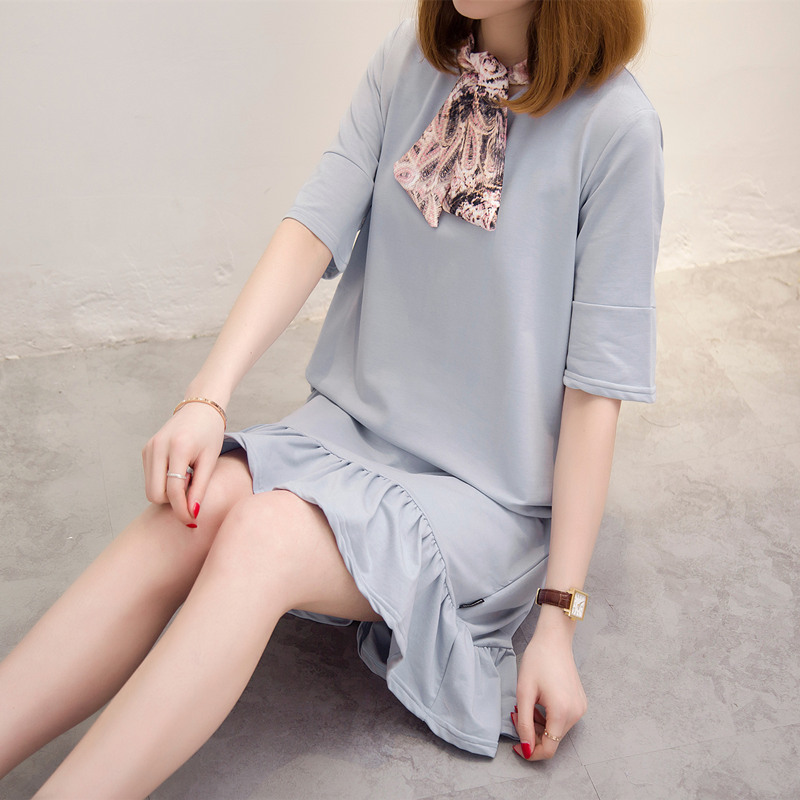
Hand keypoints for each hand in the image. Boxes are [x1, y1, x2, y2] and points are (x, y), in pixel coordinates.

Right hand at [141, 401, 225, 524]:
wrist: (200, 409)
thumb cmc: (210, 434)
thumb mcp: (210, 461)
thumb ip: (200, 487)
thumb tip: (192, 514)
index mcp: (178, 447)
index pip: (174, 490)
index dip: (182, 510)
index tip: (192, 520)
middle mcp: (158, 447)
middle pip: (155, 494)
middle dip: (172, 502)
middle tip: (192, 491)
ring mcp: (149, 448)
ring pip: (150, 489)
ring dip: (167, 493)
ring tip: (188, 479)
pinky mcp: (145, 450)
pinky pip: (150, 479)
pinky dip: (163, 483)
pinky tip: (179, 472)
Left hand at [511, 615, 586, 760]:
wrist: (554, 639)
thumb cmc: (538, 660)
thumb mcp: (524, 692)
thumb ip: (524, 723)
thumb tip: (526, 748)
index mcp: (562, 712)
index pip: (548, 749)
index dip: (530, 752)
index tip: (516, 746)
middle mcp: (575, 713)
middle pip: (552, 740)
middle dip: (532, 733)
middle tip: (516, 715)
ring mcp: (580, 708)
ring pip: (557, 730)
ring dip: (539, 724)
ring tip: (527, 705)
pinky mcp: (580, 702)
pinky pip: (563, 719)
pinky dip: (548, 717)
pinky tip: (539, 702)